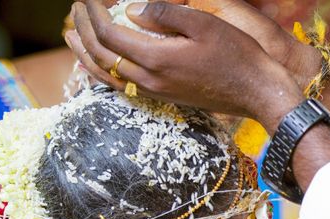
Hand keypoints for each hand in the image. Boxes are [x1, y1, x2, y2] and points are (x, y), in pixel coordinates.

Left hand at [66, 0, 302, 129]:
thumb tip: (131, 10)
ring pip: (107, 74)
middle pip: (102, 54)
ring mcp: (156, 92)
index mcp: (157, 59)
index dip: (93, 12)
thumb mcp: (204, 24)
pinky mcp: (163, 97)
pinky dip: (102, 71)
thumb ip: (165, 14)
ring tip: (71, 35)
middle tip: (77, 6)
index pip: (109, 34)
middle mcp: (151, 80)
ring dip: (85, 53)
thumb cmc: (237, 56)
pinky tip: (98, 62)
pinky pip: (121, 86)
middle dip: (83, 28)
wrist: (258, 93)